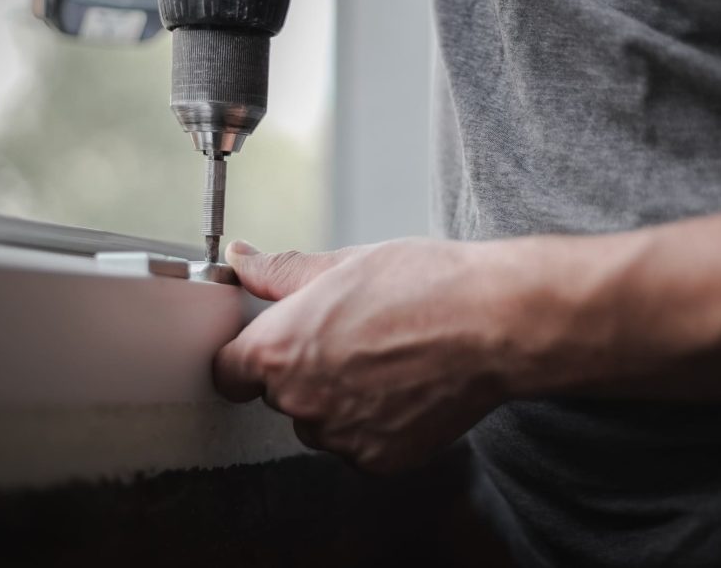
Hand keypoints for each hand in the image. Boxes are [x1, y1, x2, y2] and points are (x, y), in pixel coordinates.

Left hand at [213, 238, 514, 472]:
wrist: (492, 324)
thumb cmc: (424, 288)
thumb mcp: (342, 265)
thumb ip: (280, 273)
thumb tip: (243, 260)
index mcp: (279, 350)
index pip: (228, 371)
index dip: (246, 357)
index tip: (266, 348)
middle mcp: (301, 401)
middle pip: (278, 395)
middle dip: (302, 371)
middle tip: (348, 339)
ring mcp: (340, 437)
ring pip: (319, 422)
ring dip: (337, 400)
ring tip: (383, 361)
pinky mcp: (378, 460)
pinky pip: (358, 444)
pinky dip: (373, 423)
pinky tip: (402, 387)